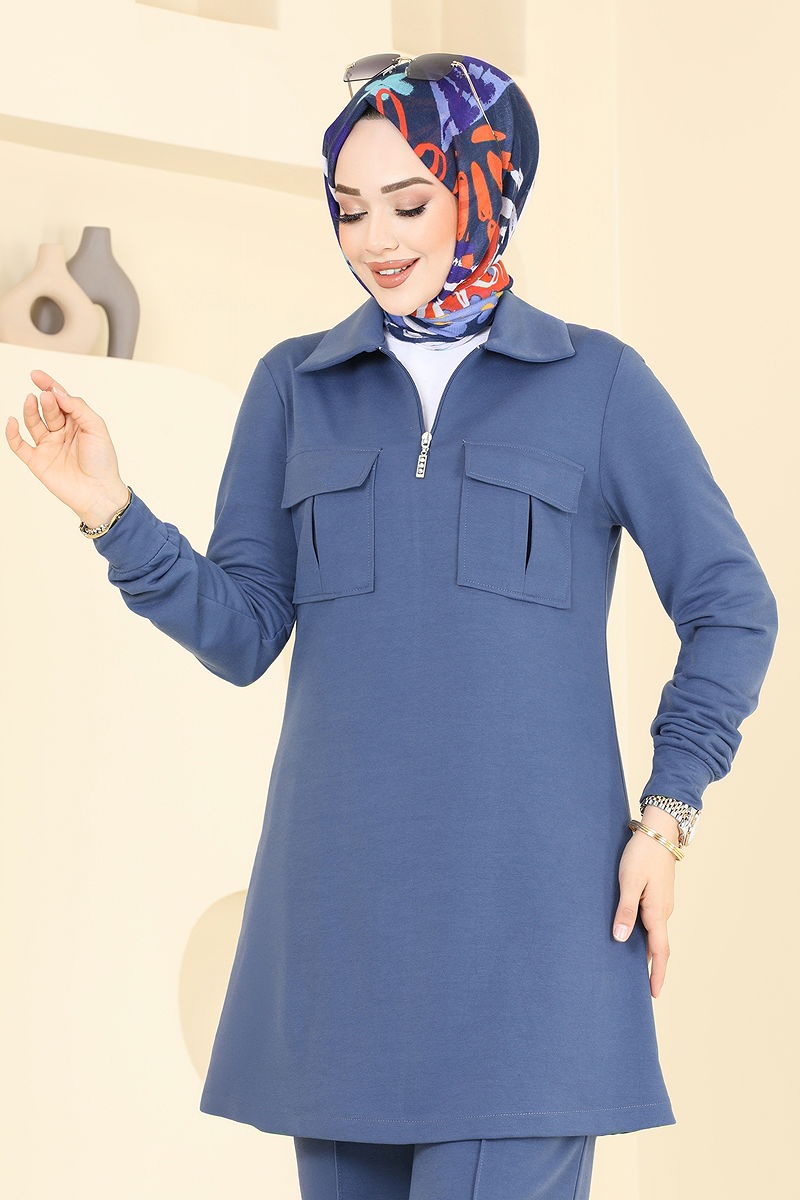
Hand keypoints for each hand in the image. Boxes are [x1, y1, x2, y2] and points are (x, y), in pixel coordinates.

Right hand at [5, 369, 128, 525]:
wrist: (98, 492)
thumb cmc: (102, 462)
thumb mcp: (96, 428)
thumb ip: (78, 407)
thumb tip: (58, 392)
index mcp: (77, 423)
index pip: (60, 399)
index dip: (49, 385)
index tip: (36, 375)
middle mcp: (61, 432)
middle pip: (48, 409)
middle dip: (47, 400)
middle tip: (46, 396)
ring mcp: (48, 446)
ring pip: (33, 422)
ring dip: (30, 410)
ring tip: (32, 399)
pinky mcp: (37, 461)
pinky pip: (19, 445)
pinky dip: (12, 433)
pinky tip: (12, 420)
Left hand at [612, 805, 679, 998]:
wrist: (658, 831)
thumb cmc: (641, 854)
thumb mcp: (629, 882)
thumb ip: (625, 910)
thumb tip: (620, 939)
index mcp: (658, 912)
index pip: (660, 951)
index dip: (657, 974)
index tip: (654, 994)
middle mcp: (663, 911)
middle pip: (659, 946)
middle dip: (653, 968)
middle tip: (642, 988)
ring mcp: (662, 903)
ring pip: (655, 933)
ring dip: (648, 951)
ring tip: (633, 968)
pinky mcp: (657, 894)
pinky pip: (652, 922)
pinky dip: (646, 935)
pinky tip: (633, 936)